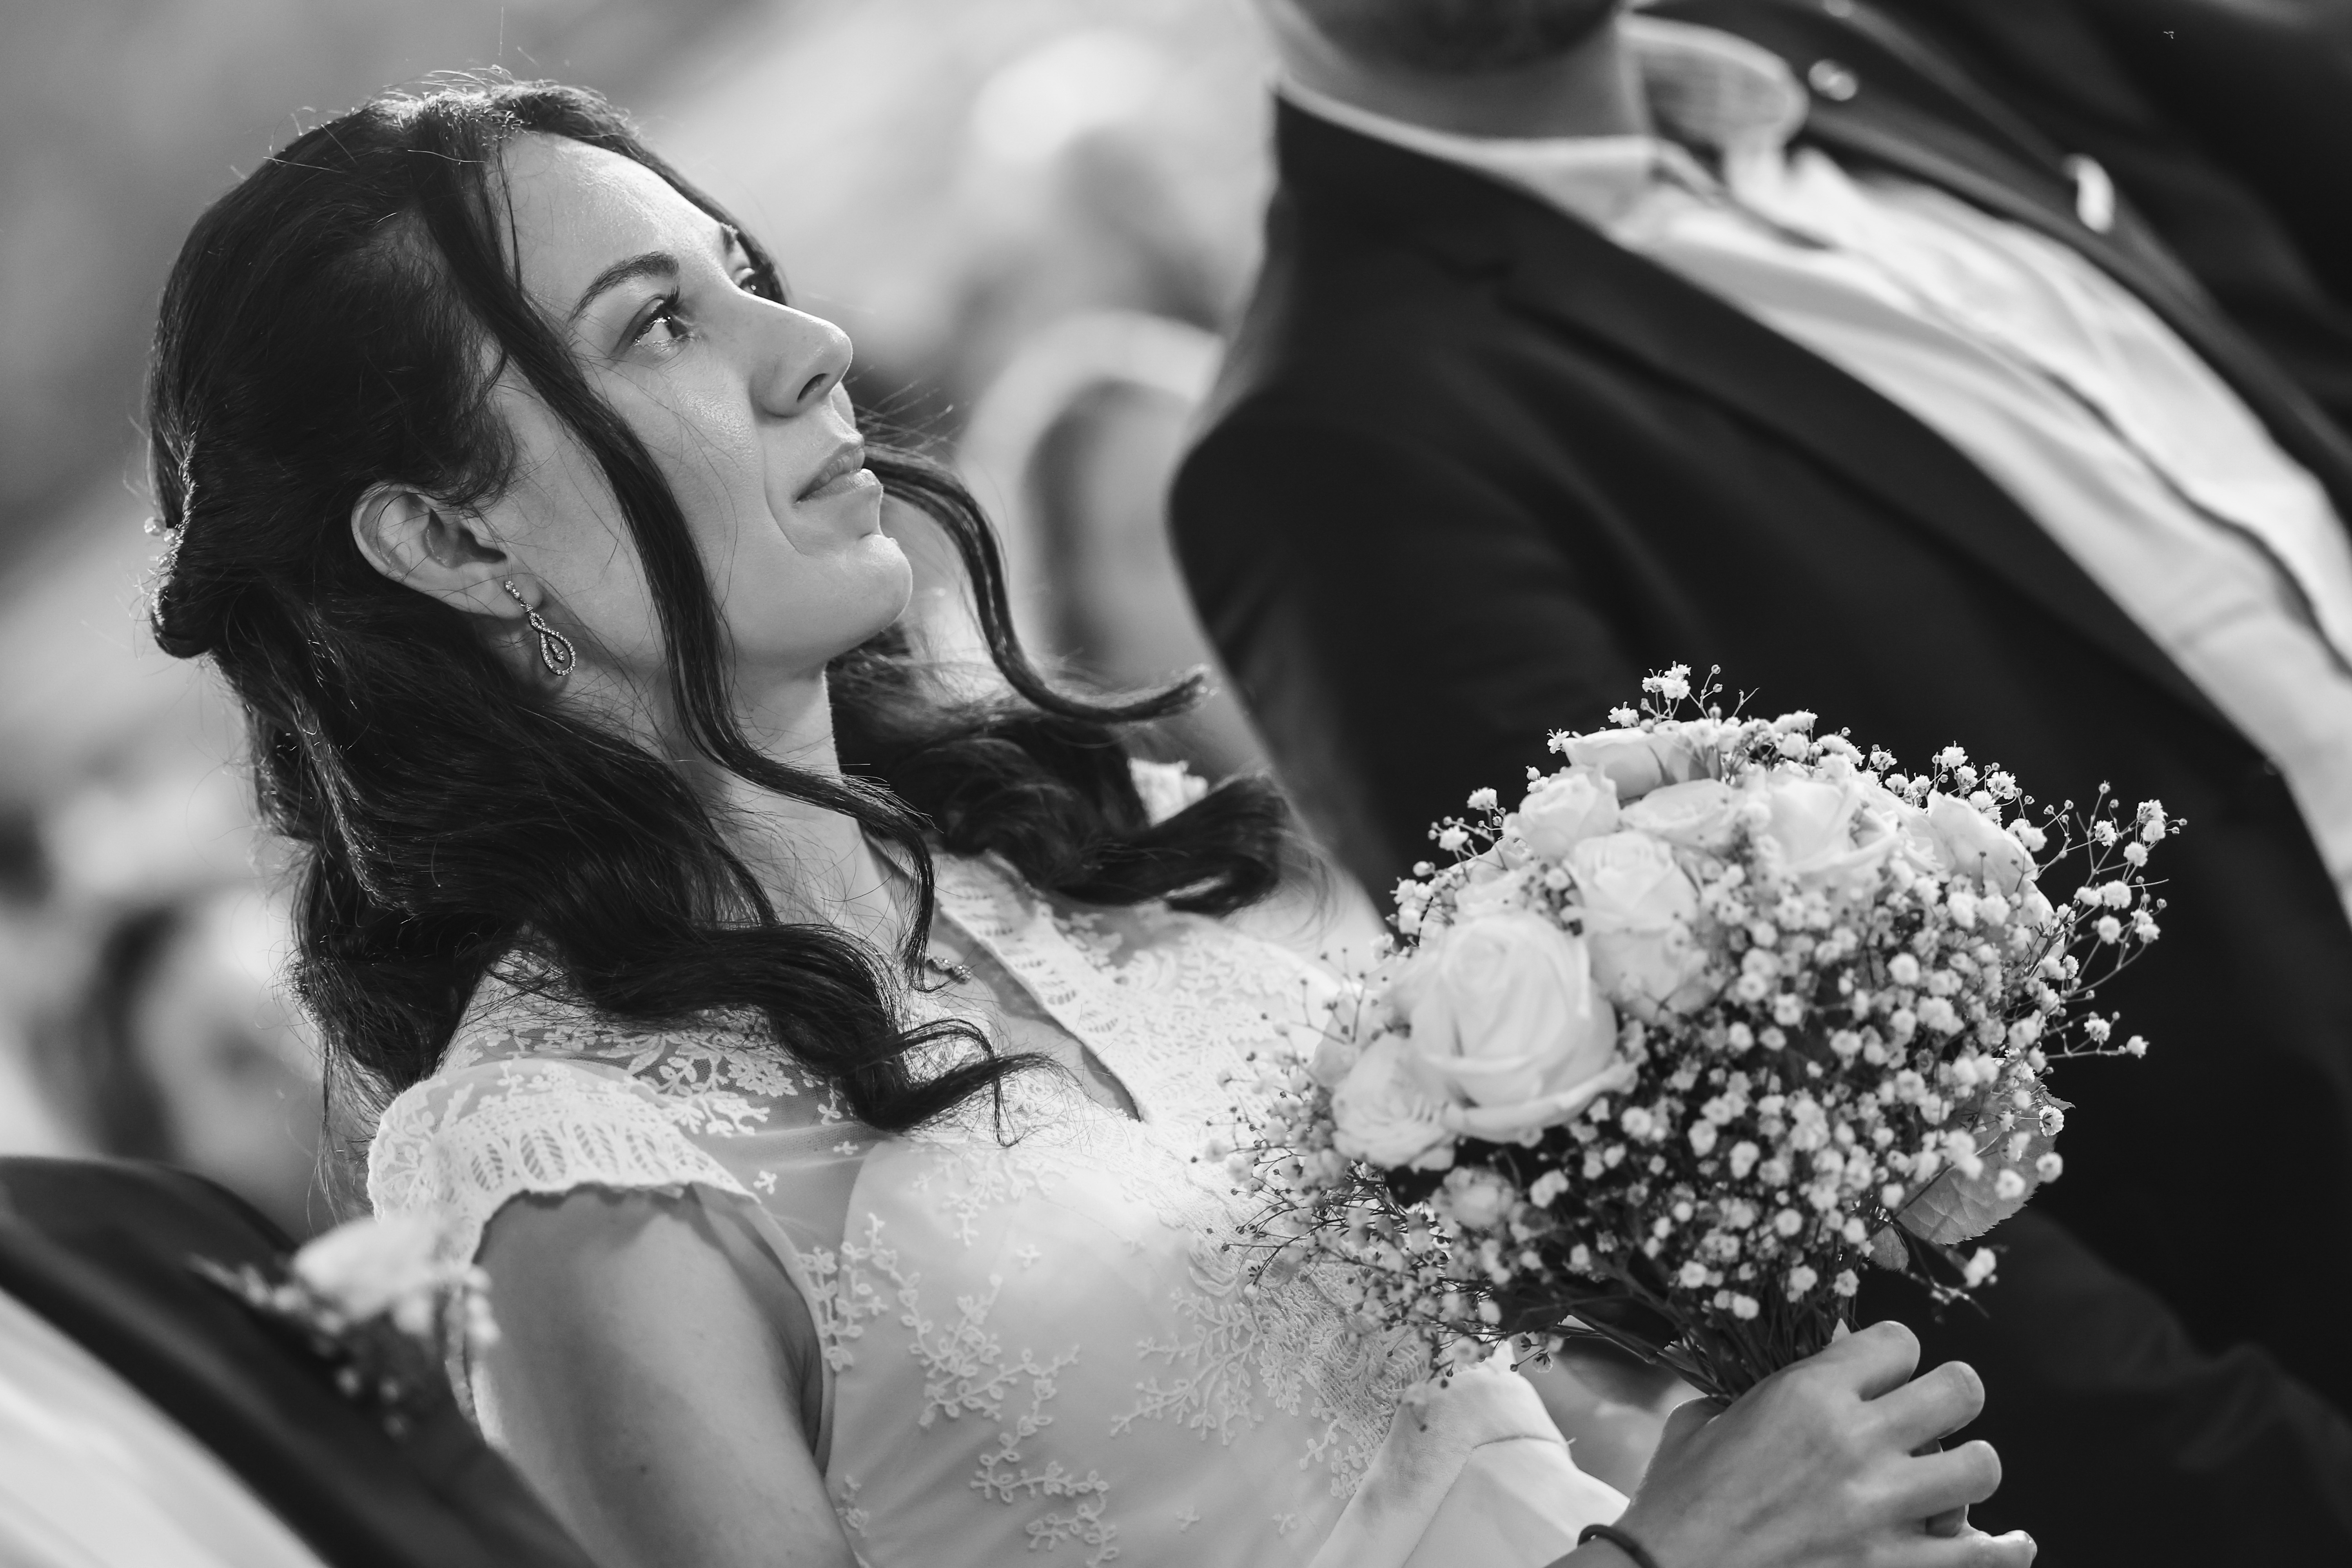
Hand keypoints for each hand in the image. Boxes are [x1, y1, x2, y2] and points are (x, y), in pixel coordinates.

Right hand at [1607, 1321, 2033, 1567]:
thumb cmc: (1676, 1500)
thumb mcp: (1704, 1420)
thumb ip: (1758, 1391)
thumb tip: (1804, 1378)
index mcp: (1806, 1394)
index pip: (1899, 1341)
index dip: (1892, 1356)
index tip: (1880, 1374)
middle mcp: (1855, 1442)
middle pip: (1959, 1390)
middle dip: (1949, 1398)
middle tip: (1929, 1416)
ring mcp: (1881, 1511)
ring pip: (1982, 1467)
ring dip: (1966, 1471)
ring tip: (1945, 1480)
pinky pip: (1984, 1556)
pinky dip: (2005, 1549)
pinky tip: (2009, 1542)